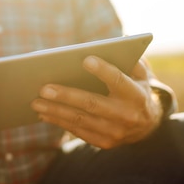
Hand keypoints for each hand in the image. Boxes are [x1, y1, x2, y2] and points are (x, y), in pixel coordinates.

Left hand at [31, 56, 162, 148]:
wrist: (147, 126)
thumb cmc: (135, 90)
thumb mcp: (140, 74)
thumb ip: (130, 58)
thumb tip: (119, 40)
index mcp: (136, 94)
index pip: (118, 80)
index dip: (103, 70)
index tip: (85, 59)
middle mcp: (127, 115)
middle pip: (92, 104)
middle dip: (66, 96)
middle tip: (44, 88)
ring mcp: (115, 132)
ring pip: (80, 120)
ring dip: (55, 111)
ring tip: (36, 102)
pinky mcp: (105, 143)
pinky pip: (78, 131)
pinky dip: (59, 122)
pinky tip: (44, 113)